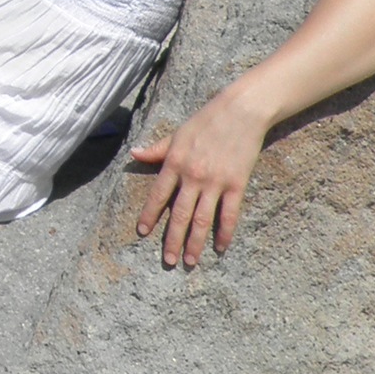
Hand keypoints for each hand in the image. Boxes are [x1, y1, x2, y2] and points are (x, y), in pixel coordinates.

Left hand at [129, 88, 269, 268]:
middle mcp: (192, 176)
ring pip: (202, 219)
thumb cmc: (206, 120)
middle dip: (172, 240)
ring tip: (190, 261)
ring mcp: (215, 182)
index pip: (158, 195)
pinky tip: (221, 248)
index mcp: (175, 162)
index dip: (150, 215)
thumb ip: (157, 150)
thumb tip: (134, 155)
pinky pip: (229, 214)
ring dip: (195, 243)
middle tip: (168, 260)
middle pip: (179, 214)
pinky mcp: (236, 184)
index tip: (143, 232)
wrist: (241, 111)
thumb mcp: (177, 133)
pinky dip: (225, 233)